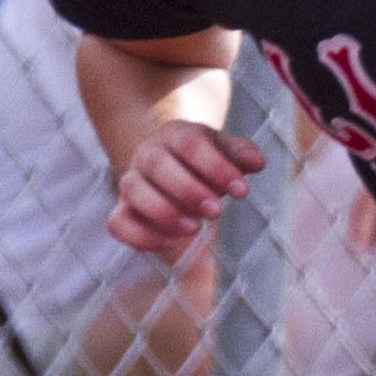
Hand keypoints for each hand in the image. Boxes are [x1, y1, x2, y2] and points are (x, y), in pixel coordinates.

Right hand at [109, 120, 264, 259]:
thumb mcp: (225, 151)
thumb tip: (257, 163)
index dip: (216, 167)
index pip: (189, 144)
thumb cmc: (206, 162)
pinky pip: (118, 223)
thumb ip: (241, 154)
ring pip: (133, 190)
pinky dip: (140, 235)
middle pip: (156, 164)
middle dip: (188, 190)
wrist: (173, 168)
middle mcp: (148, 154)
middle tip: (216, 211)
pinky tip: (170, 241)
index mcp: (175, 134)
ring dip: (163, 211)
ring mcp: (132, 182)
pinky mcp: (123, 211)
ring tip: (194, 228)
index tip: (242, 191)